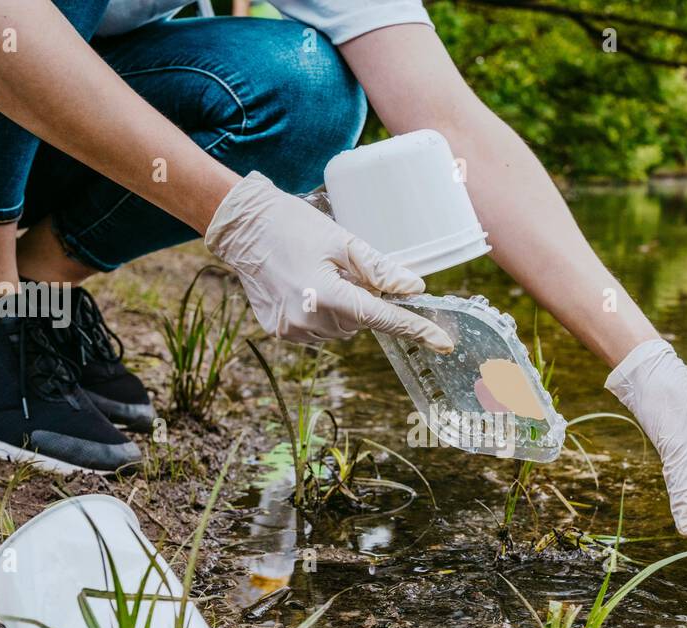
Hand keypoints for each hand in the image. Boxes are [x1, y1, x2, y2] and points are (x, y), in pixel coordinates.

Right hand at [204, 172, 452, 350]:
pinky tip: (305, 288)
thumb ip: (380, 268)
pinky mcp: (281, 332)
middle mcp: (309, 319)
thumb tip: (414, 288)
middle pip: (361, 322)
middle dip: (363, 300)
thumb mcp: (342, 240)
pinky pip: (319, 331)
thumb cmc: (292, 225)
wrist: (243, 228)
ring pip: (342, 328)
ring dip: (343, 308)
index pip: (383, 318)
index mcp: (327, 295)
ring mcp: (292, 330)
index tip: (444, 343)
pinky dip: (323, 313)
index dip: (417, 330)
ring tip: (319, 275)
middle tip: (343, 270)